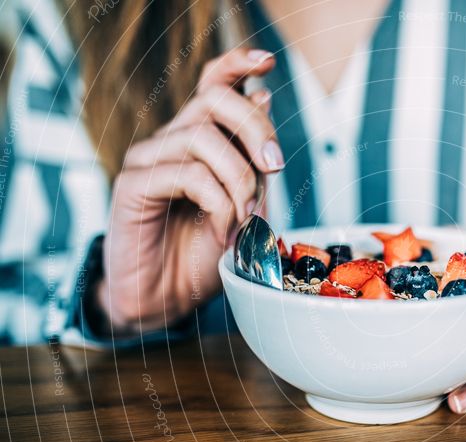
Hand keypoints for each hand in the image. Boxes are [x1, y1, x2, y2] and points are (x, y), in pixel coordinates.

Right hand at [98, 48, 283, 333]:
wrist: (169, 298)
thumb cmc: (207, 253)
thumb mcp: (247, 206)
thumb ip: (254, 161)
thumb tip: (264, 96)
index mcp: (201, 140)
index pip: (213, 84)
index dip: (238, 64)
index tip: (268, 61)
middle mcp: (172, 141)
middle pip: (214, 100)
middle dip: (255, 129)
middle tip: (274, 168)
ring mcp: (149, 160)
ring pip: (203, 138)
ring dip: (239, 182)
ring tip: (244, 220)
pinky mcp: (132, 185)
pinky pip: (187, 174)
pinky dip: (218, 204)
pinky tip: (222, 231)